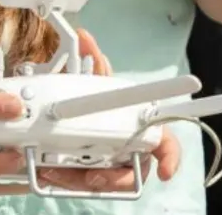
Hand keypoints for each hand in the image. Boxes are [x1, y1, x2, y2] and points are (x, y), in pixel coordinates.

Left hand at [0, 28, 181, 195]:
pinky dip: (68, 179)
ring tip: (60, 170)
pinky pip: (83, 184)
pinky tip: (51, 171)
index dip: (170, 157)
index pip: (164, 143)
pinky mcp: (92, 178)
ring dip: (83, 178)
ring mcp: (111, 168)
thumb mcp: (93, 84)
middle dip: (113, 177)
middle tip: (94, 176)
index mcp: (139, 129)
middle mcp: (130, 153)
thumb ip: (93, 62)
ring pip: (104, 182)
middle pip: (131, 172)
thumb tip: (85, 38)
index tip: (165, 170)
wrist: (66, 121)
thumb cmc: (94, 106)